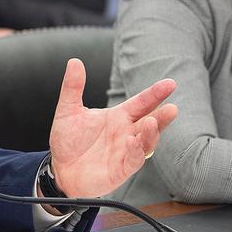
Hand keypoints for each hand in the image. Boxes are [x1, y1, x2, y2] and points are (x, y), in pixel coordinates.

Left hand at [47, 59, 177, 197]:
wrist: (59, 169)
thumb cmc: (68, 140)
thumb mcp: (68, 110)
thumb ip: (73, 87)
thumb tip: (74, 61)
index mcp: (118, 116)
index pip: (141, 103)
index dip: (155, 94)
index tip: (170, 84)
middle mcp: (126, 133)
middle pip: (151, 122)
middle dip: (162, 116)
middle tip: (172, 108)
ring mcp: (125, 151)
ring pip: (146, 142)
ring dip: (151, 134)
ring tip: (152, 122)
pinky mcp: (121, 169)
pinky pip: (133, 160)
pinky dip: (135, 152)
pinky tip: (132, 142)